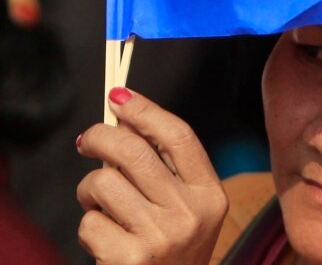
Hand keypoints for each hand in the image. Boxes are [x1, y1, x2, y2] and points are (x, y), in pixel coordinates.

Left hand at [77, 88, 227, 263]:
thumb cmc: (172, 245)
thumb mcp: (186, 206)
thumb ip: (165, 167)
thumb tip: (127, 120)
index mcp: (211, 194)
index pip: (179, 137)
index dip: (146, 111)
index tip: (119, 96)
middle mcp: (191, 213)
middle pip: (135, 151)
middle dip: (101, 137)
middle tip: (87, 140)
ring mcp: (162, 237)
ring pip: (103, 184)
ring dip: (89, 190)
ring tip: (99, 204)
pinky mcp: (131, 259)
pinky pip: (90, 223)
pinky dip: (89, 226)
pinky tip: (105, 236)